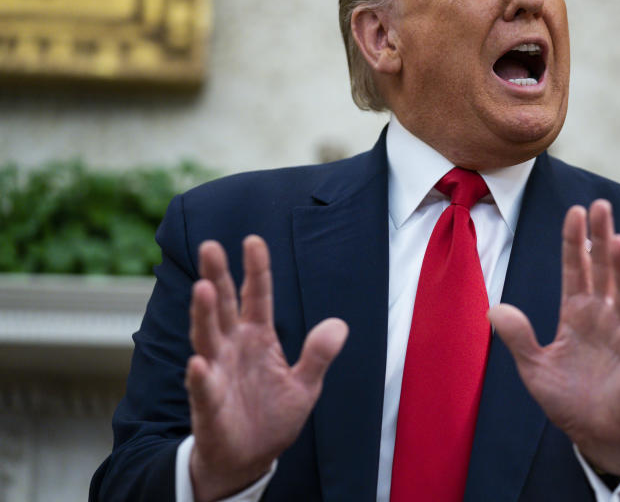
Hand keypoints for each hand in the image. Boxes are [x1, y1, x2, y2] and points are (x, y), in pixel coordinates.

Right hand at [186, 235, 347, 501]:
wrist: (250, 458)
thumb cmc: (272, 416)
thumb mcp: (305, 385)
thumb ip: (318, 355)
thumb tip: (339, 325)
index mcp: (258, 338)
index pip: (256, 296)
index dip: (256, 269)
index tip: (253, 240)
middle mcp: (233, 348)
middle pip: (223, 306)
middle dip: (216, 277)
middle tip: (210, 247)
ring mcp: (217, 373)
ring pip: (207, 337)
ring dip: (204, 314)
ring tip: (202, 289)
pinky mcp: (208, 404)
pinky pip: (203, 388)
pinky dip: (200, 376)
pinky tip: (199, 362)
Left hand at [487, 200, 619, 474]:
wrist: (596, 436)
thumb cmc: (570, 399)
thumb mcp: (534, 368)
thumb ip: (518, 338)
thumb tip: (494, 309)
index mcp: (578, 314)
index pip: (576, 270)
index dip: (575, 241)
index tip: (574, 211)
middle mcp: (603, 318)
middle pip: (603, 271)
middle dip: (602, 238)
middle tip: (601, 204)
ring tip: (618, 241)